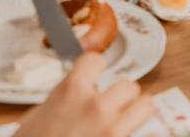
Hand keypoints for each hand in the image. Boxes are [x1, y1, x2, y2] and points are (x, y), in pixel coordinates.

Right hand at [15, 53, 155, 136]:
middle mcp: (96, 107)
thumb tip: (68, 98)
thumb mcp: (35, 120)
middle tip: (115, 107)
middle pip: (128, 85)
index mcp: (71, 93)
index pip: (95, 60)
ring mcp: (113, 130)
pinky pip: (154, 136)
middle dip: (121, 96)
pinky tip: (143, 136)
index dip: (95, 69)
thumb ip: (58, 102)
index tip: (96, 74)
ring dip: (138, 113)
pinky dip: (150, 136)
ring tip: (131, 121)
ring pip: (147, 105)